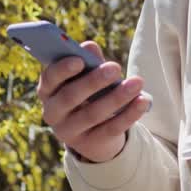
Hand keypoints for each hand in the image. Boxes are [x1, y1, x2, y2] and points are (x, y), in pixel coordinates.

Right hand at [36, 41, 150, 163]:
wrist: (92, 133)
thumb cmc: (87, 92)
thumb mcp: (84, 76)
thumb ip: (87, 60)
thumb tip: (89, 46)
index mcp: (48, 90)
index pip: (50, 79)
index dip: (62, 69)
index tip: (79, 60)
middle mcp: (53, 112)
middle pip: (70, 97)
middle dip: (94, 81)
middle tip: (115, 67)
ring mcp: (69, 131)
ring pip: (93, 114)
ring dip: (117, 97)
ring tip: (137, 82)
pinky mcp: (90, 144)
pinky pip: (110, 129)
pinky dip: (129, 114)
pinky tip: (142, 101)